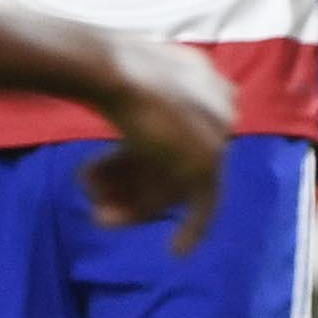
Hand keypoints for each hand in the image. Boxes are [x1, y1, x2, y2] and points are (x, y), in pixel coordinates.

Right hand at [78, 42, 233, 239]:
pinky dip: (191, 228)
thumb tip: (110, 92)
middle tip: (99, 202)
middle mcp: (217, 105)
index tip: (104, 168)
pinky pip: (203, 202)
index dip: (135, 157)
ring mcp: (215, 134)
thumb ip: (132, 89)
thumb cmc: (103, 67)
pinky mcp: (207, 161)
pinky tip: (177, 250)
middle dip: (135, 184)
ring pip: (178, 182)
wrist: (109, 68)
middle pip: (176, 160)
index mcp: (203, 75)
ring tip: (102, 219)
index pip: (176, 131)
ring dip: (139, 204)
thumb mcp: (122, 70)